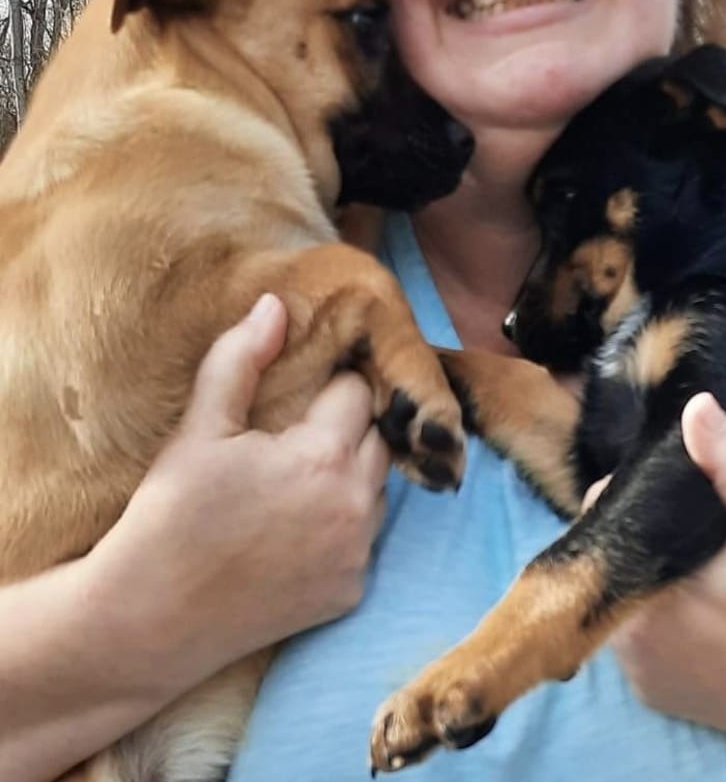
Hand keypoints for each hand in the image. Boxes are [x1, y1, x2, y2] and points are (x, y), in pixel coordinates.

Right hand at [87, 295, 390, 697]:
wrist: (148, 621)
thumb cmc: (170, 516)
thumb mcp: (200, 428)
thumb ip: (241, 359)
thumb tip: (276, 304)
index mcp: (325, 457)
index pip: (358, 390)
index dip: (327, 386)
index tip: (299, 395)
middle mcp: (356, 506)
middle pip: (377, 437)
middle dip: (345, 428)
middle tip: (294, 436)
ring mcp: (358, 555)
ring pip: (376, 487)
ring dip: (349, 476)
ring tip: (293, 482)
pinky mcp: (351, 592)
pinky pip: (364, 539)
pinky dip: (341, 527)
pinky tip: (294, 529)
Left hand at [594, 394, 725, 761]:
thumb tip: (695, 408)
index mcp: (651, 585)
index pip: (610, 512)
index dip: (643, 491)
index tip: (685, 490)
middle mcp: (629, 636)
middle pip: (613, 553)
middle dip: (646, 533)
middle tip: (702, 529)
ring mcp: (639, 674)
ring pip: (623, 594)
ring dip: (650, 574)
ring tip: (705, 566)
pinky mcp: (654, 697)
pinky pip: (638, 638)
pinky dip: (659, 619)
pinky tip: (703, 609)